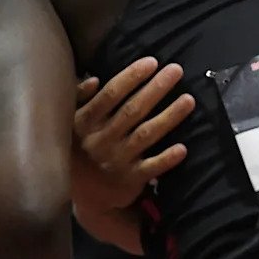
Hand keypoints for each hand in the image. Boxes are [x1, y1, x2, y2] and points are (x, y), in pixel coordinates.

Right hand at [71, 57, 195, 211]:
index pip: (111, 95)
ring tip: (189, 100)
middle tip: (176, 70)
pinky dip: (166, 159)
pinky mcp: (130, 180)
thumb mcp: (70, 121)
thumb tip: (95, 79)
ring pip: (146, 135)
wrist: (84, 196)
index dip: (132, 77)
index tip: (152, 62)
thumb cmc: (80, 147)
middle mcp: (101, 140)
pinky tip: (183, 148)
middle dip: (156, 89)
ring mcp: (116, 161)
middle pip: (133, 111)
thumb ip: (78, 98)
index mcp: (85, 122)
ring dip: (169, 117)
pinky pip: (151, 167)